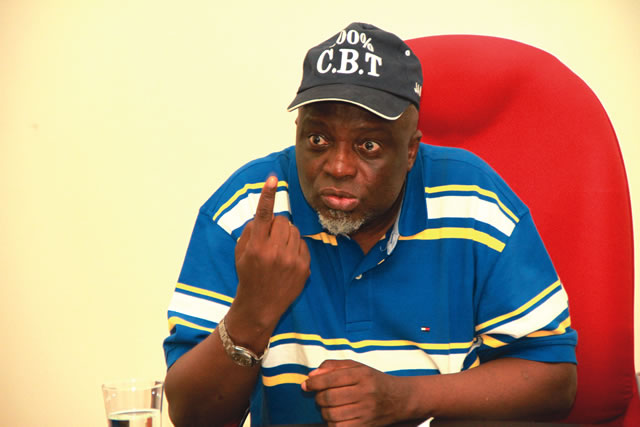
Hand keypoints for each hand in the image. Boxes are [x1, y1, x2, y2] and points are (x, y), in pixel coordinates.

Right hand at [233, 175, 310, 330]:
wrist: (260, 306)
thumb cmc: (248, 275)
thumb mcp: (240, 252)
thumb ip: (251, 230)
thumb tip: (265, 215)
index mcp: (256, 246)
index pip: (263, 214)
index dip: (267, 194)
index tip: (273, 178)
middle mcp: (275, 252)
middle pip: (282, 220)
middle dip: (276, 225)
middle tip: (270, 239)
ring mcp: (291, 260)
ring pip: (294, 231)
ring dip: (286, 235)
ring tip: (278, 252)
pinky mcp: (304, 267)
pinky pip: (303, 244)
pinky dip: (295, 247)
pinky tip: (287, 261)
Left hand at [302, 359, 410, 425]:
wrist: (399, 399)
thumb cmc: (373, 381)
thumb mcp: (357, 367)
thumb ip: (333, 367)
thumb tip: (311, 376)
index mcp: (362, 375)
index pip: (331, 378)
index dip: (314, 382)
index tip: (306, 385)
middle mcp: (365, 393)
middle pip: (329, 397)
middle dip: (318, 397)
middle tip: (320, 396)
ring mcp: (366, 412)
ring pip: (331, 414)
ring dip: (324, 411)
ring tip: (328, 406)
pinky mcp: (365, 426)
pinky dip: (331, 423)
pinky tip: (335, 417)